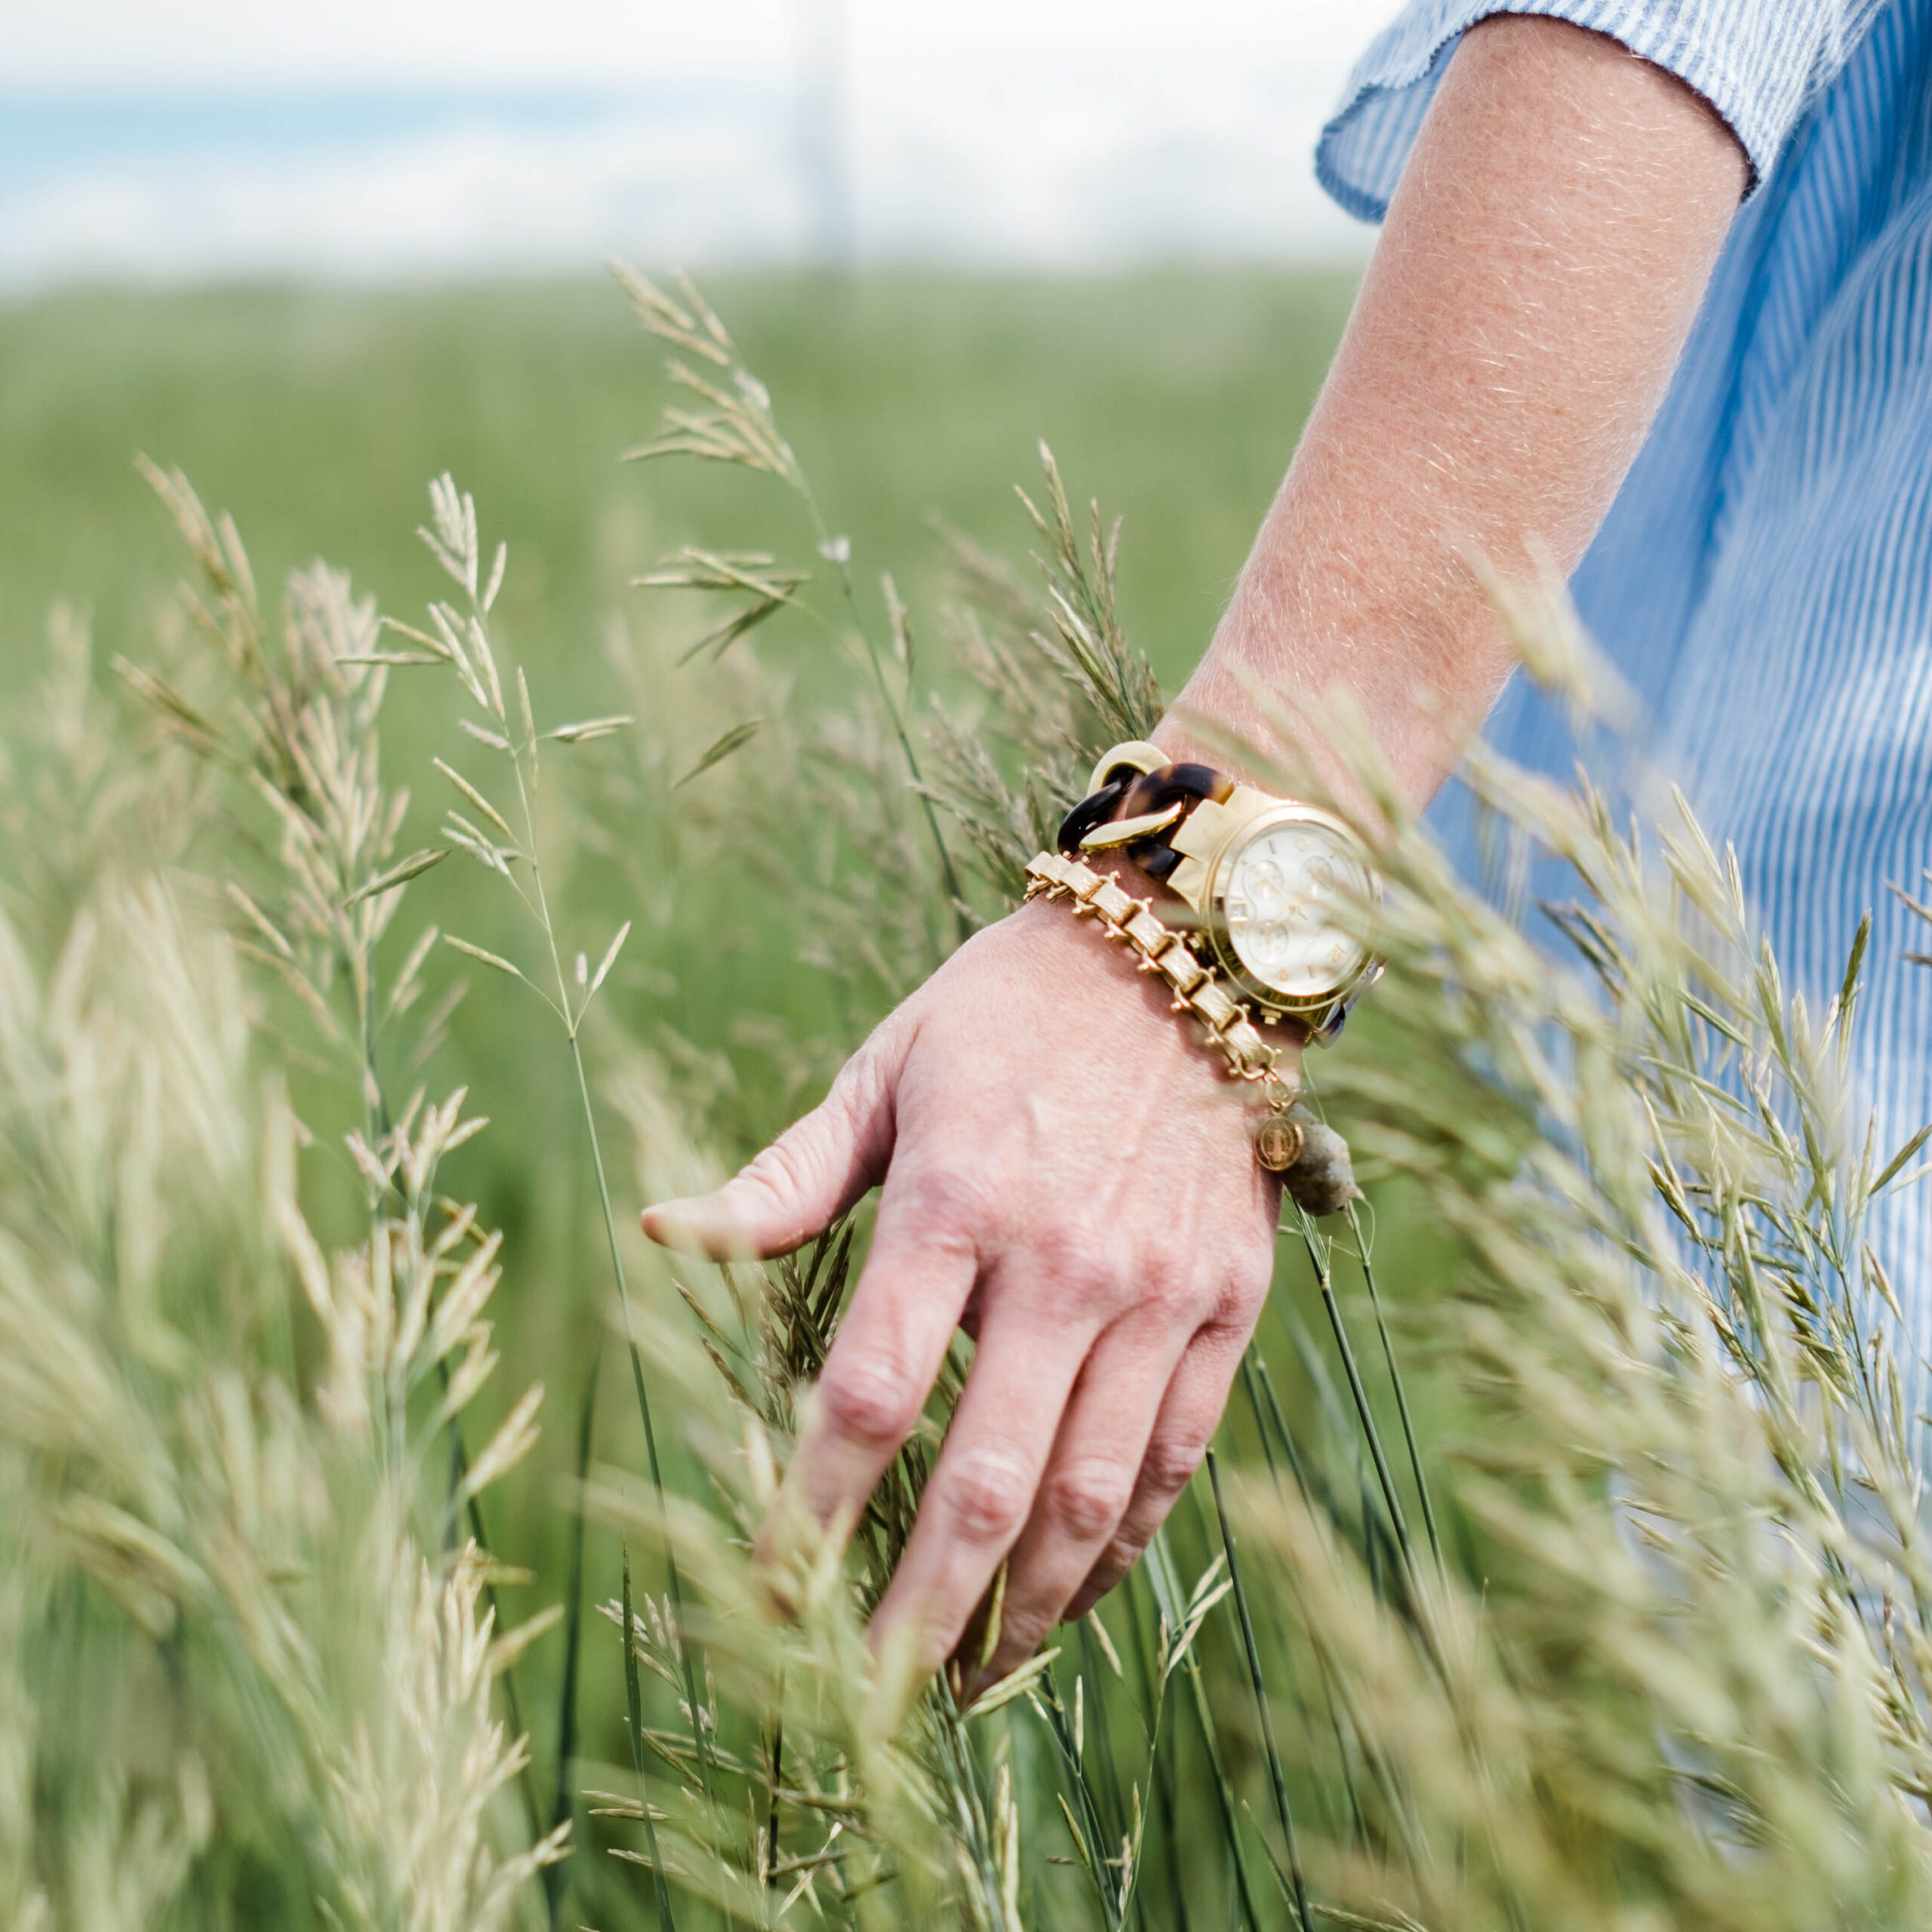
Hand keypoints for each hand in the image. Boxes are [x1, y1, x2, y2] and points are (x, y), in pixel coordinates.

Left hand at [642, 882, 1287, 1684]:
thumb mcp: (883, 1068)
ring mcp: (1159, 1291)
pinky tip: (1072, 1596)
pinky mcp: (1228, 1305)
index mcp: (957, 1199)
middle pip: (984, 1481)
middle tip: (866, 1704)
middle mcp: (1064, 1260)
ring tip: (967, 1679)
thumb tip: (662, 1234)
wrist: (1184, 955)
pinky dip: (1122, 1546)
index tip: (769, 1592)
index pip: (869, 1394)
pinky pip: (1175, 1458)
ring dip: (1025, 1609)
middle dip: (917, 1612)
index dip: (811, 1512)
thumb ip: (784, 1174)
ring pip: (1091, 1496)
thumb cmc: (1007, 1011)